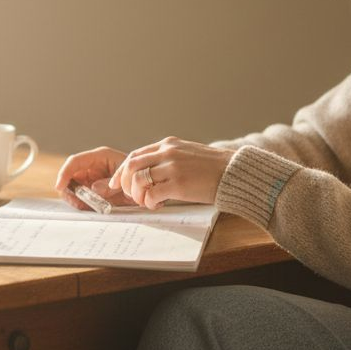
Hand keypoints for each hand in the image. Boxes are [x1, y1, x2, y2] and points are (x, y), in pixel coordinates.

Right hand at [54, 146, 137, 209]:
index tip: (60, 187)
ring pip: (73, 187)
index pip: (75, 161)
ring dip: (76, 198)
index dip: (65, 173)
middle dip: (70, 189)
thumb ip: (109, 185)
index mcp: (100, 156)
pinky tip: (91, 207)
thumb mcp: (126, 181)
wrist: (149, 186)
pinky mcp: (93, 189)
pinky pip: (81, 196)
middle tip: (77, 202)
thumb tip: (92, 188)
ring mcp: (92, 177)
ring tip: (87, 206)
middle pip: (71, 175)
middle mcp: (93, 165)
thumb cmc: (139, 178)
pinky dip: (82, 203)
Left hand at [109, 137, 234, 208]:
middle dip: (124, 184)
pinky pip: (151, 194)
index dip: (121, 171)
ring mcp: (172, 167)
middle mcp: (168, 152)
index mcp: (168, 144)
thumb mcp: (187, 154)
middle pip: (131, 166)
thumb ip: (167, 159)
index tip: (117, 184)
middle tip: (130, 196)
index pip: (135, 155)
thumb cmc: (212, 168)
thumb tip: (147, 173)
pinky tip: (157, 205)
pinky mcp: (178, 183)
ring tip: (146, 201)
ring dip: (137, 195)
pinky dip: (149, 202)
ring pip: (138, 180)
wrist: (234, 172)